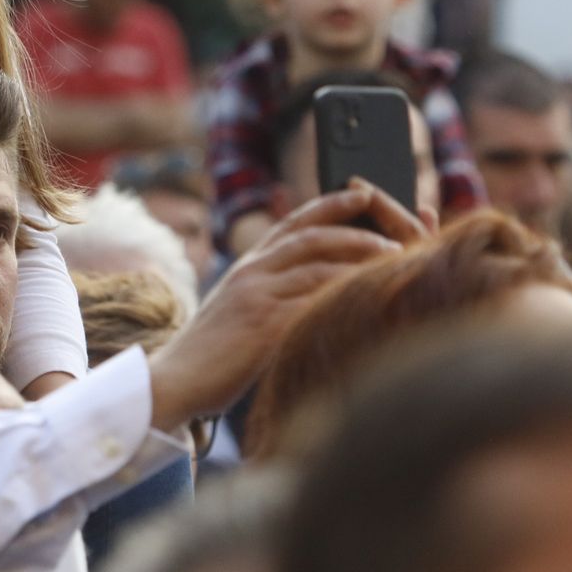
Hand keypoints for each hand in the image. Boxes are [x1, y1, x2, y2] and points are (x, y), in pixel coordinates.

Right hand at [147, 181, 429, 431]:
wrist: (176, 379)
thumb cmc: (211, 354)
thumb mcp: (238, 309)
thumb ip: (269, 293)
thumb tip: (312, 292)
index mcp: (248, 265)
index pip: (293, 222)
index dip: (330, 204)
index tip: (363, 192)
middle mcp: (252, 271)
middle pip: (311, 234)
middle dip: (356, 226)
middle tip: (395, 230)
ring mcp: (256, 294)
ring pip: (315, 261)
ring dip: (359, 256)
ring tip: (395, 259)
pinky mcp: (262, 323)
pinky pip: (310, 299)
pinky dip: (343, 293)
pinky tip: (369, 295)